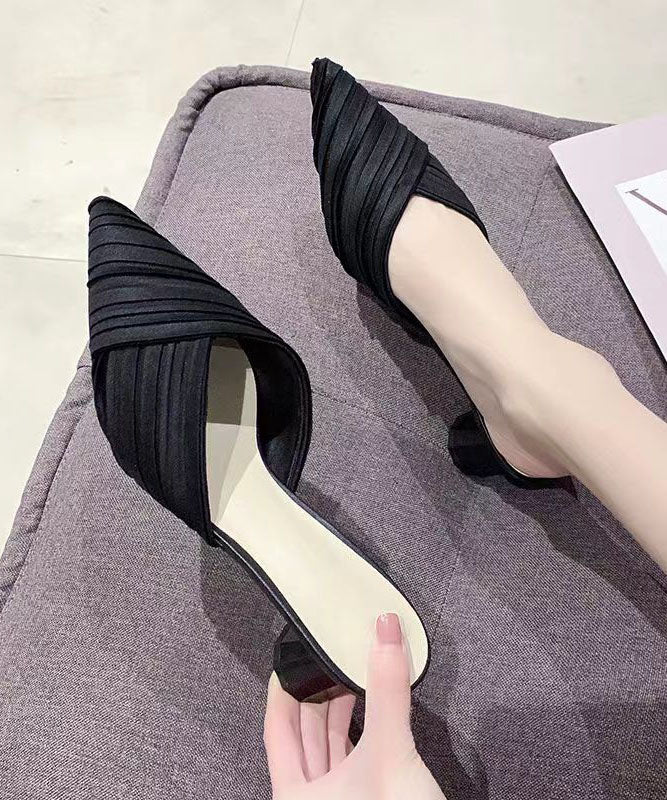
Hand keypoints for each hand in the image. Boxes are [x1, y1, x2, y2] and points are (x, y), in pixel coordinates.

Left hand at [264, 613, 445, 799]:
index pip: (276, 727)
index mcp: (295, 794)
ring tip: (351, 677)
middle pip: (302, 734)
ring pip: (328, 747)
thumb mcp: (390, 754)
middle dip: (317, 693)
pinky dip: (359, 731)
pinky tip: (371, 712)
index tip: (290, 656)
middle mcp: (309, 799)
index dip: (282, 688)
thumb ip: (387, 691)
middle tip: (329, 657)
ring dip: (340, 711)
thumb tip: (384, 633)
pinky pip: (351, 758)